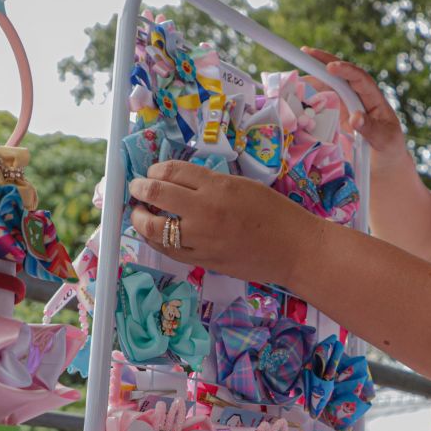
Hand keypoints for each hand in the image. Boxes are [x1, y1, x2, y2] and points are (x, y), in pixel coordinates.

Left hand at [128, 161, 326, 286]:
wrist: (294, 249)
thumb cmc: (276, 213)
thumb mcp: (244, 185)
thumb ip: (211, 183)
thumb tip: (182, 182)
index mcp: (217, 186)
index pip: (172, 171)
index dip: (155, 169)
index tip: (151, 172)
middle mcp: (204, 210)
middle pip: (157, 193)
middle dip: (139, 188)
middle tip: (136, 188)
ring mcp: (201, 238)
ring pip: (154, 227)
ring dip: (140, 217)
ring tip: (139, 213)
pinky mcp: (203, 260)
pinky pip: (168, 250)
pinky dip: (156, 240)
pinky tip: (155, 234)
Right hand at [301, 47, 409, 161]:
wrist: (384, 167)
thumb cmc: (389, 151)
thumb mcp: (385, 141)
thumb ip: (371, 129)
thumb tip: (355, 117)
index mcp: (374, 100)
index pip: (360, 79)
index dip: (346, 70)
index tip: (330, 68)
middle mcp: (359, 98)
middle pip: (341, 76)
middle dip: (323, 62)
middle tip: (304, 53)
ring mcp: (347, 106)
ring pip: (328, 87)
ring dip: (312, 80)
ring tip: (294, 78)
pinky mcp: (337, 117)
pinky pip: (322, 103)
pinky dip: (309, 98)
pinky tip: (296, 96)